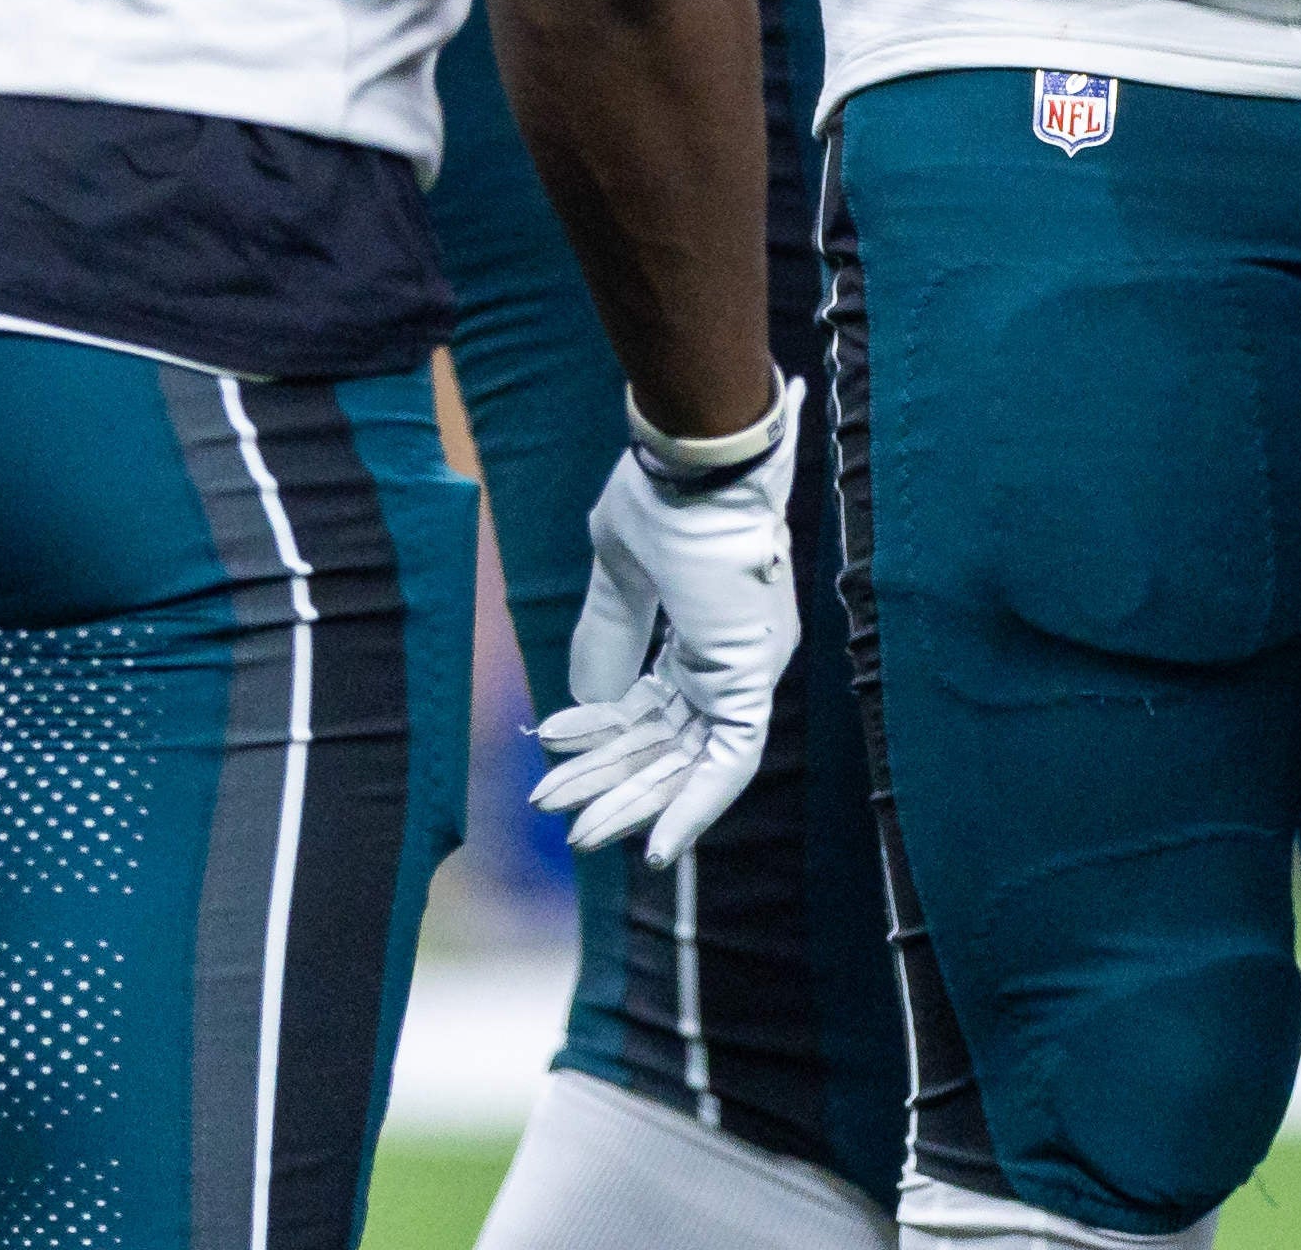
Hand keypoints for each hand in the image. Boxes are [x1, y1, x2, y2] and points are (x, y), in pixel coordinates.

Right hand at [529, 379, 804, 866]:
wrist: (702, 460)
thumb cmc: (665, 496)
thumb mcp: (620, 570)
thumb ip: (607, 635)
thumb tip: (583, 704)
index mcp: (707, 632)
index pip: (654, 706)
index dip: (601, 734)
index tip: (551, 747)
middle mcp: (731, 659)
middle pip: (667, 743)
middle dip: (610, 783)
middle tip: (556, 814)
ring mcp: (743, 671)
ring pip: (690, 761)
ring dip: (634, 800)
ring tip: (580, 834)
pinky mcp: (749, 680)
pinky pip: (728, 762)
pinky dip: (693, 804)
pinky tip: (656, 842)